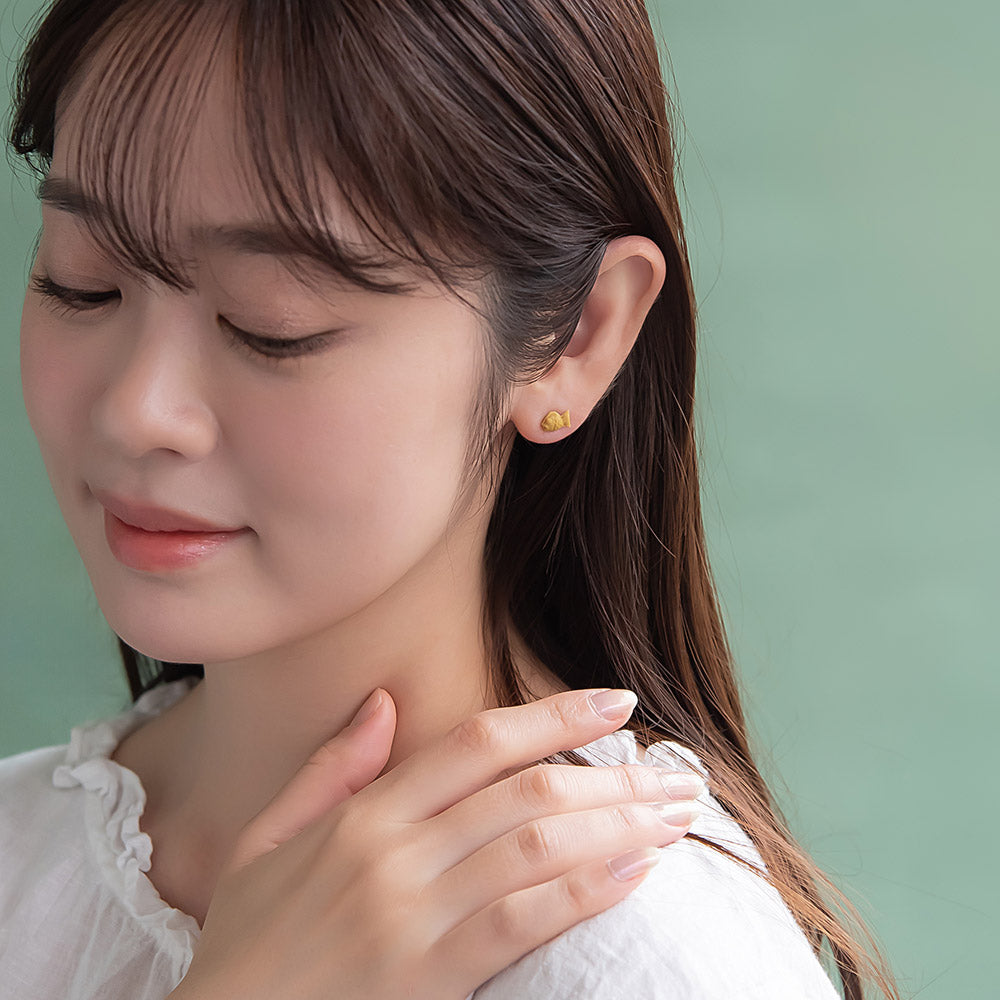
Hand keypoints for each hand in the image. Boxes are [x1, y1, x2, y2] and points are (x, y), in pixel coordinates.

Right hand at [169, 688, 703, 999]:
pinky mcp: (430, 978)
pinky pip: (522, 923)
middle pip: (526, 791)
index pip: (478, 742)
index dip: (555, 716)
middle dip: (612, 777)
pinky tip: (632, 874)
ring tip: (673, 817)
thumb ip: (331, 768)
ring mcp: (414, 916)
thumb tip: (382, 703)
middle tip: (675, 774)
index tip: (615, 703)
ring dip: (616, 826)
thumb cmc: (248, 941)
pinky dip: (583, 892)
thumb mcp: (265, 840)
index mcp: (363, 814)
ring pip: (536, 848)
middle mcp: (395, 853)